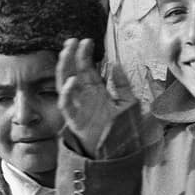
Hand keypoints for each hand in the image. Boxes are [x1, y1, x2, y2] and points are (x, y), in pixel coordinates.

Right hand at [58, 38, 136, 156]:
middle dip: (71, 56)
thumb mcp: (129, 103)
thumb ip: (123, 84)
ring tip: (67, 52)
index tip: (85, 41)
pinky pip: (66, 105)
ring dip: (65, 68)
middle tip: (72, 41)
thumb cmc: (123, 130)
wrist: (118, 153)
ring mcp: (78, 108)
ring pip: (65, 84)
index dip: (84, 55)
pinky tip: (72, 80)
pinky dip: (67, 93)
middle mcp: (84, 98)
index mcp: (96, 92)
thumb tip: (115, 64)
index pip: (86, 69)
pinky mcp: (75, 120)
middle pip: (73, 72)